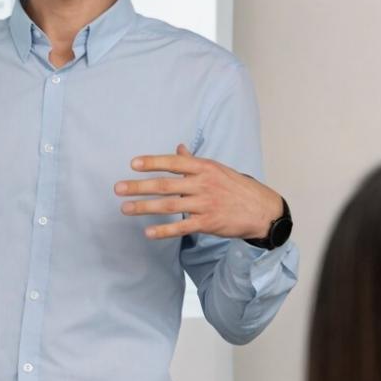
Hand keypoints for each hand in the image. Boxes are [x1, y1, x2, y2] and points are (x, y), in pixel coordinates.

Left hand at [113, 144, 283, 240]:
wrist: (263, 210)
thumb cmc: (236, 187)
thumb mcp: (217, 169)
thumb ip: (194, 161)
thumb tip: (178, 148)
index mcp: (205, 168)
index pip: (174, 162)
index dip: (153, 162)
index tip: (133, 163)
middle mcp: (204, 184)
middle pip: (166, 185)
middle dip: (139, 186)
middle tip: (118, 188)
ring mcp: (206, 204)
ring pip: (170, 206)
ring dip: (145, 207)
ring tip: (125, 208)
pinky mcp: (208, 223)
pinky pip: (182, 227)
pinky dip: (164, 230)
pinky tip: (148, 232)